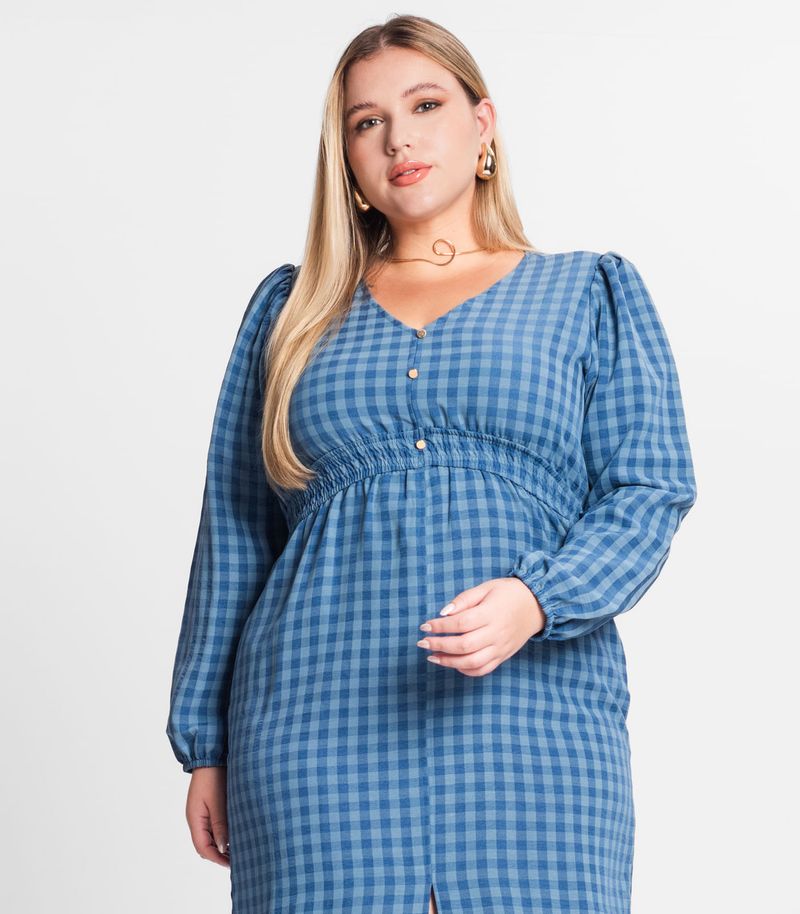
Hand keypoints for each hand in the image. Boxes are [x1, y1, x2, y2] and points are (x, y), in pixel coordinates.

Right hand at [186, 766, 229, 867]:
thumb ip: (220, 825)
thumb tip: (223, 848)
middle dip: (220, 855)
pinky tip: (236, 833)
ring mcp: (202, 813)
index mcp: (194, 819)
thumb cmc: (213, 777)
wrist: (211, 755)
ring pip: (210, 836)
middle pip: (205, 845)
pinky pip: (214, 826)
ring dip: (222, 844)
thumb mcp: (218, 802)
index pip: (202, 848)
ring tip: (239, 848)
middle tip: (238, 859)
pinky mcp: (208, 807)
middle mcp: (196, 819)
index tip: (232, 864)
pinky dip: (223, 833)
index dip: (216, 858)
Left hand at [416, 577, 546, 676]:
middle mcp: (496, 633)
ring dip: (449, 662)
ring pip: (472, 662)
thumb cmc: (508, 593)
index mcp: (491, 613)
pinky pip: (483, 670)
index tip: (424, 625)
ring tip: (432, 656)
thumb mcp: (486, 588)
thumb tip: (443, 613)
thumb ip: (464, 599)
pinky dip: (466, 670)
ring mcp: (501, 647)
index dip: (440, 626)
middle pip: (464, 645)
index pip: (461, 624)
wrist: (537, 605)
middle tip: (423, 642)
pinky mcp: (503, 656)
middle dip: (440, 645)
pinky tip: (453, 664)